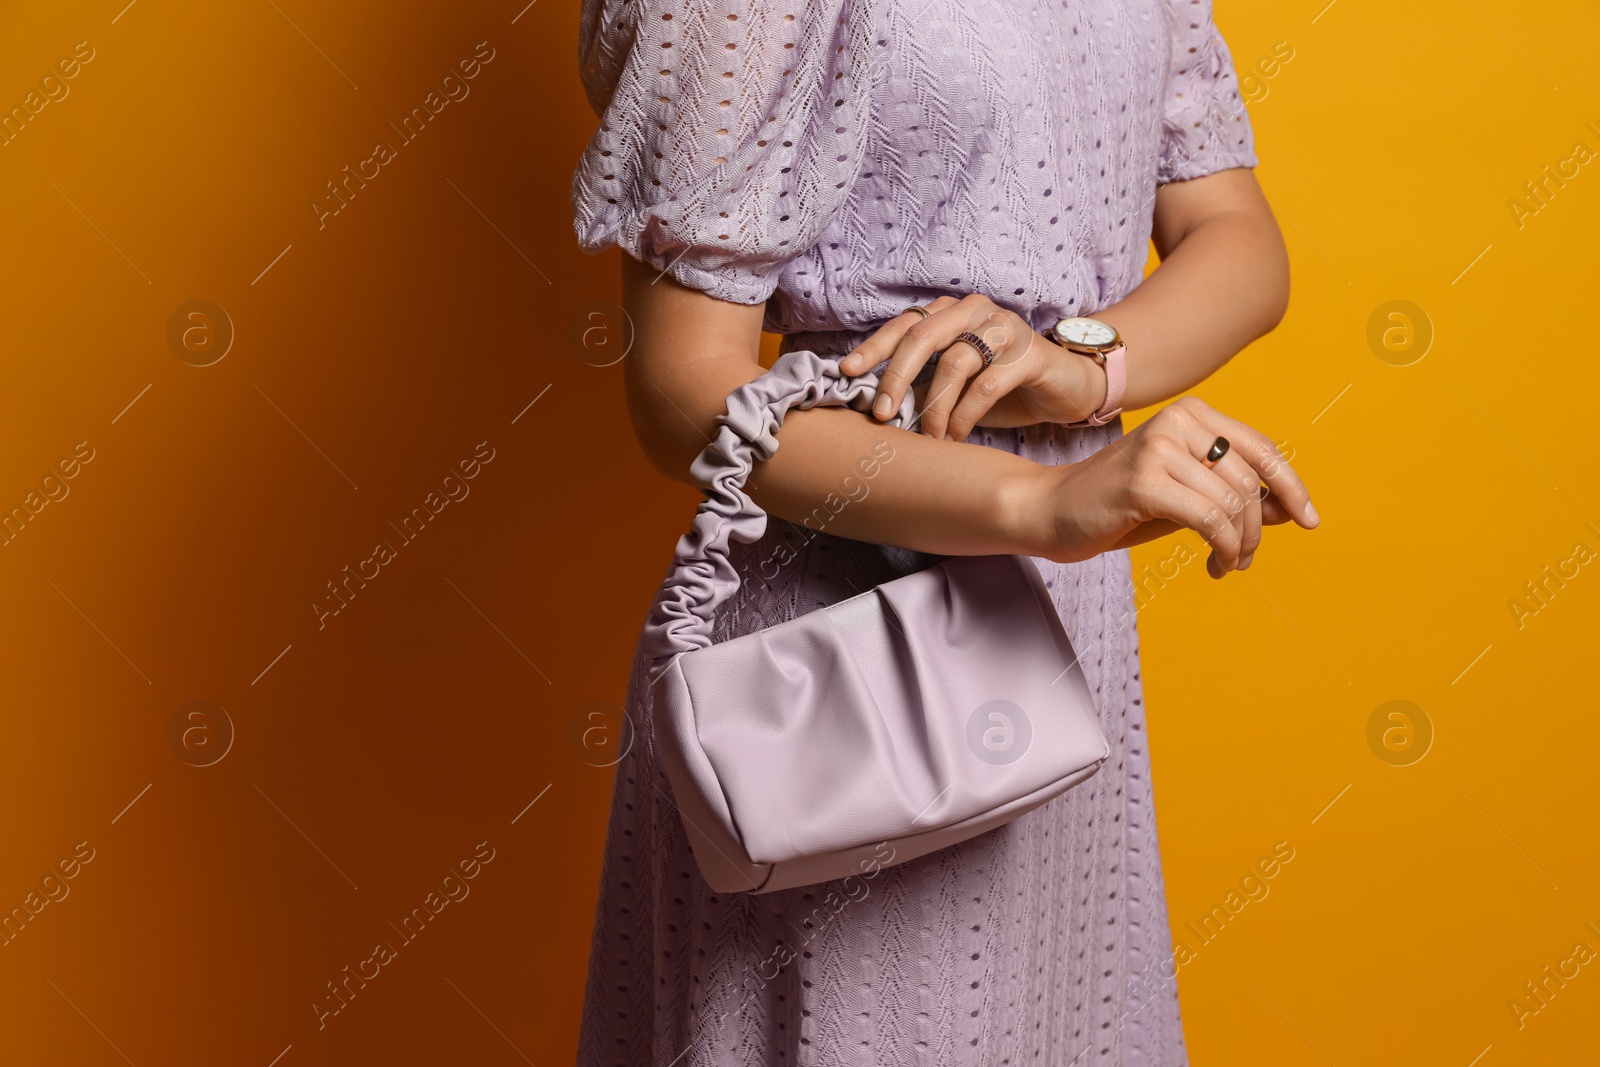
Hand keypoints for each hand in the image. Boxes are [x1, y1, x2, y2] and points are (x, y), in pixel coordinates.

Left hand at [838, 295, 1105, 438]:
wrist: (1066, 388)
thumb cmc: (1002, 387)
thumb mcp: (955, 386)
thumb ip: (922, 385)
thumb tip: (874, 407)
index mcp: (951, 313)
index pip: (904, 323)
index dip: (874, 347)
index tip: (846, 373)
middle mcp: (975, 311)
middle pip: (923, 336)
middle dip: (896, 377)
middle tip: (882, 414)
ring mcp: (1004, 328)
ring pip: (955, 363)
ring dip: (934, 407)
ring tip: (928, 437)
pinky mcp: (1030, 352)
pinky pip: (987, 384)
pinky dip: (965, 415)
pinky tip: (956, 436)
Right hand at [1023, 396, 1317, 575]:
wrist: (1051, 511)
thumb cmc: (1119, 505)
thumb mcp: (1185, 496)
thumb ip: (1231, 495)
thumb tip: (1287, 507)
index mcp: (1191, 414)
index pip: (1261, 448)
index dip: (1291, 486)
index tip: (1308, 520)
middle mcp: (1177, 421)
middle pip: (1248, 481)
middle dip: (1258, 530)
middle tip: (1243, 560)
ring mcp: (1159, 448)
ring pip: (1233, 504)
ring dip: (1241, 546)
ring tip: (1228, 565)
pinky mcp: (1144, 480)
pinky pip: (1210, 520)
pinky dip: (1224, 548)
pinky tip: (1215, 566)